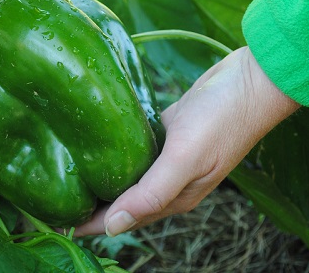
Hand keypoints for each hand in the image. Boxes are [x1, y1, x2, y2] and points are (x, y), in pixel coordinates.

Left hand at [75, 46, 299, 236]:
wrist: (249, 82)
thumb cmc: (221, 120)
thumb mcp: (185, 159)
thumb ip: (152, 193)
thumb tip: (113, 227)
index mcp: (174, 197)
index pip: (125, 219)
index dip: (93, 225)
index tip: (61, 224)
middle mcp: (169, 184)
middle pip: (123, 203)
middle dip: (93, 207)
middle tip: (59, 201)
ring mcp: (167, 160)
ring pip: (128, 180)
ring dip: (102, 182)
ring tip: (72, 178)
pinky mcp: (166, 137)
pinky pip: (135, 154)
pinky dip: (116, 158)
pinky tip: (98, 150)